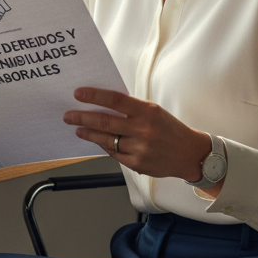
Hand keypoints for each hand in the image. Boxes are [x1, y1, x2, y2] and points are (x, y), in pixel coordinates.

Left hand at [62, 87, 212, 184]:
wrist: (189, 153)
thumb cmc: (169, 129)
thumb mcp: (154, 111)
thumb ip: (131, 109)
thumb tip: (102, 104)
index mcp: (148, 111)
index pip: (115, 100)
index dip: (94, 96)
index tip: (78, 94)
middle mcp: (143, 129)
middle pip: (105, 121)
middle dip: (82, 117)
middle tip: (68, 115)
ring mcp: (140, 148)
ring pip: (106, 139)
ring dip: (89, 133)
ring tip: (78, 128)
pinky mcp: (137, 163)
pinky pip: (114, 153)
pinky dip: (104, 145)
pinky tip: (97, 140)